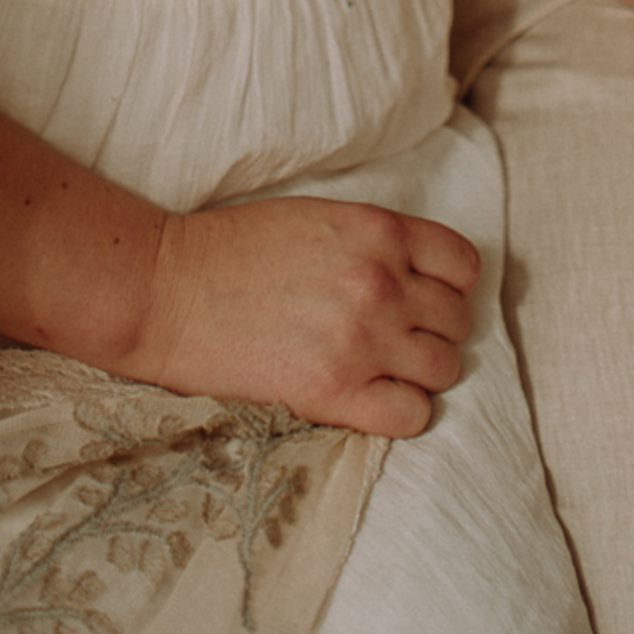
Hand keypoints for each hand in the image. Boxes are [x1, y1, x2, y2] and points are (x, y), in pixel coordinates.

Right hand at [129, 194, 479, 437]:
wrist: (169, 290)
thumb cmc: (236, 250)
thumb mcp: (320, 219)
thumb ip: (377, 243)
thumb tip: (423, 279)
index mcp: (379, 231)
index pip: (464, 264)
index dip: (449, 285)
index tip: (425, 298)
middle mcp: (381, 283)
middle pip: (457, 321)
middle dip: (432, 330)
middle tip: (395, 338)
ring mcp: (362, 340)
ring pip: (444, 369)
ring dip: (420, 372)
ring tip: (382, 370)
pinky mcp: (335, 393)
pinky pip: (413, 415)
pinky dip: (401, 411)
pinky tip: (369, 399)